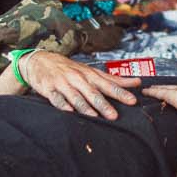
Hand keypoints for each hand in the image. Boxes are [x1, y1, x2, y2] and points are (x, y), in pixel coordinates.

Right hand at [17, 50, 138, 118]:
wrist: (40, 61)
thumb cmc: (69, 69)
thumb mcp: (91, 71)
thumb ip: (113, 79)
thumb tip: (136, 82)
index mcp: (90, 75)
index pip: (108, 85)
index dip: (121, 93)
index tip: (132, 101)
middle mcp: (78, 78)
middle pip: (93, 93)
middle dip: (103, 104)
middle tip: (114, 115)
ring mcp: (63, 84)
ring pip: (76, 97)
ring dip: (85, 107)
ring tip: (94, 116)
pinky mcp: (49, 89)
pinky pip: (56, 98)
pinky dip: (62, 105)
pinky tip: (68, 111)